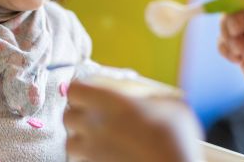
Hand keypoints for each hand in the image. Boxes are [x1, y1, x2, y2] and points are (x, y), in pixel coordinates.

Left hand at [64, 81, 202, 161]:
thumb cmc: (175, 138)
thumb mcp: (172, 105)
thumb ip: (152, 96)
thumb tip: (147, 96)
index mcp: (107, 102)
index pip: (74, 89)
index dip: (81, 90)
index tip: (90, 92)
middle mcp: (93, 126)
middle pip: (67, 116)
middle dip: (78, 115)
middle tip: (95, 116)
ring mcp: (91, 152)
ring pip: (71, 143)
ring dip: (81, 140)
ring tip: (100, 140)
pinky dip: (90, 159)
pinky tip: (108, 156)